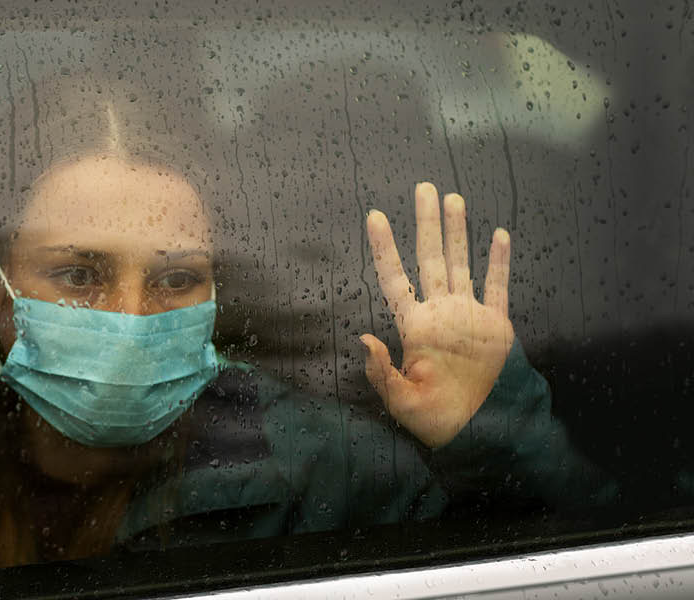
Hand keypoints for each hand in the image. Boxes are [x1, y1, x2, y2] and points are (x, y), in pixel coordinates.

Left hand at [361, 182, 513, 447]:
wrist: (477, 430)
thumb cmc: (433, 419)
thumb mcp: (399, 399)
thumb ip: (380, 371)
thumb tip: (363, 341)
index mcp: (414, 326)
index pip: (395, 277)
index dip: (385, 248)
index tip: (374, 216)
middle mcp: (440, 312)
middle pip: (431, 257)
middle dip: (426, 223)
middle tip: (422, 187)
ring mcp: (468, 315)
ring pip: (462, 262)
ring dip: (458, 231)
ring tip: (452, 198)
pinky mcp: (497, 325)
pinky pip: (498, 287)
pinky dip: (499, 261)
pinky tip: (499, 234)